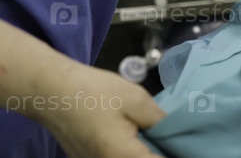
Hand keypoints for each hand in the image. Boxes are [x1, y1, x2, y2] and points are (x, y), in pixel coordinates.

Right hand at [35, 64, 164, 157]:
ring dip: (145, 151)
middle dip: (161, 152)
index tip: (188, 145)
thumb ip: (160, 121)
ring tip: (160, 136)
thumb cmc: (94, 92)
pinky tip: (139, 135)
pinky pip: (118, 157)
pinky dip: (131, 150)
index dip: (176, 154)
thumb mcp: (136, 100)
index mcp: (123, 157)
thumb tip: (177, 133)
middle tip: (175, 137)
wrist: (51, 91)